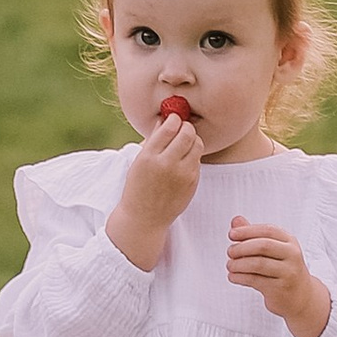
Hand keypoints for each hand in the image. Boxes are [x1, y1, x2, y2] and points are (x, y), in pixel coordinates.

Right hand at [106, 111, 203, 267]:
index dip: (174, 118)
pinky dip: (193, 155)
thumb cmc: (139, 186)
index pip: (168, 128)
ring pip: (197, 145)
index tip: (173, 118)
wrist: (145, 217)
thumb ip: (153, 139)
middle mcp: (167, 165)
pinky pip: (198, 160)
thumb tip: (165, 118)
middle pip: (187, 133)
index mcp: (149, 157)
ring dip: (192, 139)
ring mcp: (182, 174)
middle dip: (186, 127)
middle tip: (182, 127)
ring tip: (184, 143)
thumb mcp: (139, 161)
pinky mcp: (193, 182)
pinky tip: (184, 159)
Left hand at [228, 216, 331, 336]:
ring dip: (238, 264)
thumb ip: (253, 235)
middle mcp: (292, 255)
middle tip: (230, 252)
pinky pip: (255, 280)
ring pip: (258, 264)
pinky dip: (240, 277)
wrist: (301, 296)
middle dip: (242, 248)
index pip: (268, 230)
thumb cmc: (283, 269)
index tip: (232, 234)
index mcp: (290, 241)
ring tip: (230, 265)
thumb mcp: (272, 249)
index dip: (247, 230)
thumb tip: (236, 220)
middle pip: (263, 246)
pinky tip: (233, 276)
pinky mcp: (280, 289)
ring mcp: (288, 273)